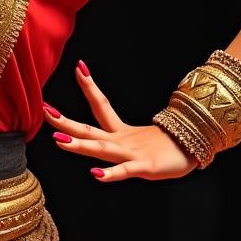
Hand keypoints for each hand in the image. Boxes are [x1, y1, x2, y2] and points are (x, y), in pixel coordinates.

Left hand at [43, 60, 198, 181]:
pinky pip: (125, 171)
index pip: (101, 104)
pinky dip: (110, 173)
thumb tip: (108, 126)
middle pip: (88, 128)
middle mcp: (121, 140)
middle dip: (64, 121)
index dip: (89, 86)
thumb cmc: (166, 148)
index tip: (78, 67)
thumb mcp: (139, 141)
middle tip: (44, 109)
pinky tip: (96, 173)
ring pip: (100, 149)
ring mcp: (131, 154)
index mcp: (120, 132)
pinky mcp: (145, 168)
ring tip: (58, 140)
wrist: (195, 152)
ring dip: (79, 144)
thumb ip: (121, 138)